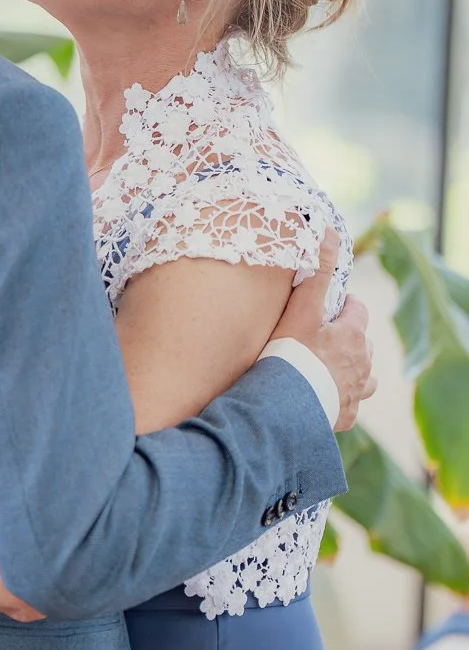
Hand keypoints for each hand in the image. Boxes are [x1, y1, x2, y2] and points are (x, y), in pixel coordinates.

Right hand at [270, 230, 375, 431]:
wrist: (285, 407)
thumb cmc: (291, 355)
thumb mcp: (302, 309)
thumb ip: (316, 272)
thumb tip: (329, 232)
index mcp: (353, 335)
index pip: (358, 310)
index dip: (343, 305)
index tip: (327, 306)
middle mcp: (363, 363)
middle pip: (362, 342)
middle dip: (347, 337)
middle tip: (320, 336)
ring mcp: (356, 392)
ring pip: (365, 376)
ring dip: (352, 370)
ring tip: (328, 369)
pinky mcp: (346, 416)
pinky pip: (350, 405)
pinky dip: (341, 399)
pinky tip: (324, 398)